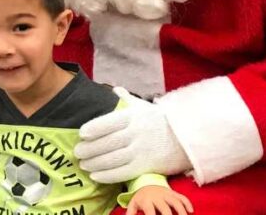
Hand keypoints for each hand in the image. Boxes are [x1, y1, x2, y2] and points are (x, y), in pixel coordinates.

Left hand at [75, 87, 190, 182]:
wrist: (188, 138)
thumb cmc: (163, 122)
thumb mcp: (145, 107)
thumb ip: (127, 100)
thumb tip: (114, 89)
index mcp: (134, 116)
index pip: (108, 122)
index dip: (92, 128)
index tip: (81, 133)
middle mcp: (136, 132)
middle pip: (106, 142)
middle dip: (89, 148)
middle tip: (77, 151)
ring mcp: (141, 150)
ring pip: (111, 158)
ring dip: (93, 162)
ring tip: (83, 164)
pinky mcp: (145, 166)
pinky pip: (121, 172)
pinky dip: (106, 175)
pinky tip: (95, 175)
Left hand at [127, 185, 192, 214]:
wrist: (146, 182)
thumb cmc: (140, 198)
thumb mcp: (133, 205)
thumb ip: (131, 214)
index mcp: (146, 201)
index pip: (150, 212)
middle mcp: (157, 197)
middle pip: (165, 208)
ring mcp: (166, 193)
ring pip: (176, 201)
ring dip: (181, 211)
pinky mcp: (173, 192)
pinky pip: (182, 196)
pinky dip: (187, 203)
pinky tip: (191, 211)